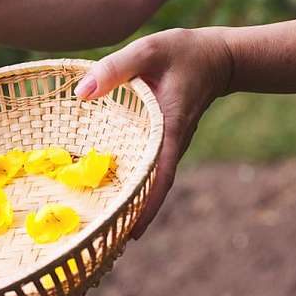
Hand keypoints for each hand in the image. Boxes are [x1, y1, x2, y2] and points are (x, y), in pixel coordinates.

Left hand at [73, 27, 233, 237]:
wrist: (215, 56)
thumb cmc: (181, 52)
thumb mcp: (148, 51)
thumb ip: (115, 68)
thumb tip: (80, 93)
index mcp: (169, 127)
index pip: (161, 173)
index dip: (148, 204)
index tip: (133, 232)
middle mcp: (170, 143)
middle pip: (153, 187)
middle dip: (132, 214)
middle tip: (104, 244)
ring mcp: (166, 144)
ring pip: (150, 180)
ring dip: (130, 202)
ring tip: (101, 229)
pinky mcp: (161, 140)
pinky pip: (146, 166)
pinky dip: (131, 182)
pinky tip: (108, 193)